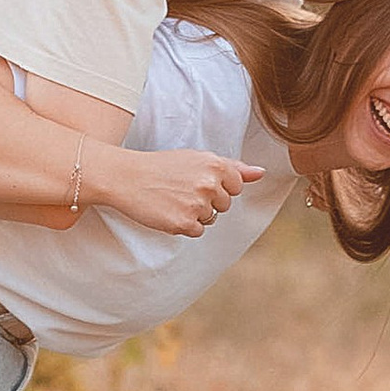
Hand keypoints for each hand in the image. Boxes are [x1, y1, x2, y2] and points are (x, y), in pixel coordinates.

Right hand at [94, 144, 267, 236]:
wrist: (128, 177)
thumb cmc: (163, 167)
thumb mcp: (198, 159)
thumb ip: (233, 167)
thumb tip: (261, 173)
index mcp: (216, 165)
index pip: (236, 187)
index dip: (217, 186)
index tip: (196, 180)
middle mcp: (210, 184)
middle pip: (224, 205)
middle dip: (207, 201)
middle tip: (181, 190)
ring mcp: (198, 205)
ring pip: (211, 218)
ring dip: (195, 213)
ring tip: (173, 199)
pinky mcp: (184, 223)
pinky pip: (197, 231)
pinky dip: (183, 225)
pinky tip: (168, 211)